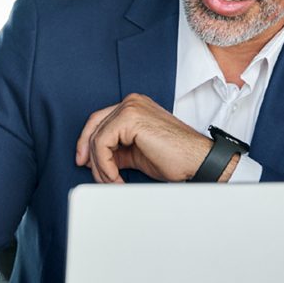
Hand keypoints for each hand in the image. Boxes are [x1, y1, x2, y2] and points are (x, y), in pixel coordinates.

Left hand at [75, 93, 232, 182]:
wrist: (197, 161)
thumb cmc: (175, 159)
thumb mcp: (136, 154)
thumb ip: (117, 151)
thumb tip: (94, 160)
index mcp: (134, 106)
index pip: (100, 121)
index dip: (88, 143)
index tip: (85, 162)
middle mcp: (132, 102)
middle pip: (94, 125)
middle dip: (88, 153)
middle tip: (91, 173)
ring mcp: (131, 107)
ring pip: (97, 137)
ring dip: (99, 165)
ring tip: (111, 181)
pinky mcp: (130, 118)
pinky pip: (103, 143)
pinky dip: (104, 165)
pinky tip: (115, 177)